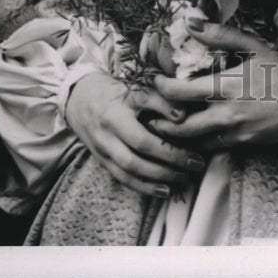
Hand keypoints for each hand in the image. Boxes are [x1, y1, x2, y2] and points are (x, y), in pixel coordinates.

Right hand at [64, 70, 205, 197]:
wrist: (81, 99)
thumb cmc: (117, 92)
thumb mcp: (135, 87)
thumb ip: (159, 97)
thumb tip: (183, 115)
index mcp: (119, 106)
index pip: (144, 116)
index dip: (166, 121)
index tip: (187, 123)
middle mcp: (109, 128)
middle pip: (140, 148)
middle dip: (170, 157)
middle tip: (196, 162)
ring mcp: (103, 146)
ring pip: (131, 168)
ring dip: (160, 176)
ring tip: (184, 178)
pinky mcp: (102, 160)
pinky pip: (123, 178)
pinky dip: (144, 186)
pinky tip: (164, 190)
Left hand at [151, 23, 277, 151]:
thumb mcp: (256, 46)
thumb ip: (221, 35)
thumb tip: (190, 22)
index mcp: (228, 86)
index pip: (180, 93)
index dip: (159, 89)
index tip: (152, 81)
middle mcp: (228, 113)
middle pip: (180, 126)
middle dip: (158, 121)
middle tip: (146, 112)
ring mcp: (236, 133)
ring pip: (192, 143)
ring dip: (173, 136)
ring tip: (160, 125)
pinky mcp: (244, 145)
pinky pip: (211, 149)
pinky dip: (195, 145)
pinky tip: (188, 137)